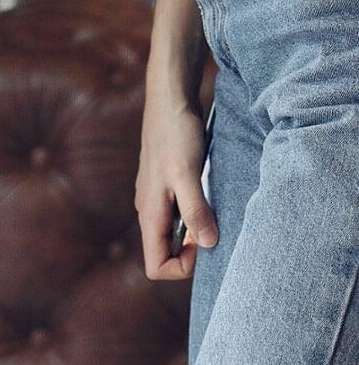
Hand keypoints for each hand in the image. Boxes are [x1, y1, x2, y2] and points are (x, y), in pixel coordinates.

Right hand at [135, 89, 217, 279]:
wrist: (170, 97)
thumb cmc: (176, 133)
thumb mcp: (187, 173)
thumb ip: (195, 210)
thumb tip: (208, 245)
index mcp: (149, 212)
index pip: (155, 266)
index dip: (181, 267)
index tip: (204, 243)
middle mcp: (148, 208)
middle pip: (164, 252)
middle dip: (190, 251)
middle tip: (214, 226)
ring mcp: (156, 194)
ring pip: (172, 232)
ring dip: (194, 231)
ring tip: (214, 209)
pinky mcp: (165, 182)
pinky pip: (177, 213)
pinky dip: (194, 213)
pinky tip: (208, 192)